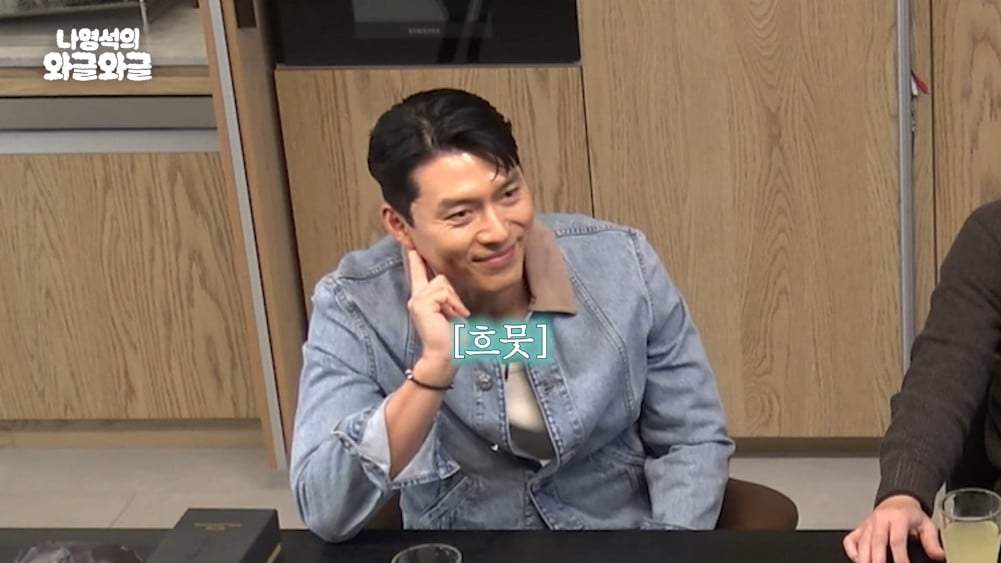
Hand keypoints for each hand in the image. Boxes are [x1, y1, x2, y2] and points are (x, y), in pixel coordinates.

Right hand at [406, 250, 469, 365]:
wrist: (446, 356)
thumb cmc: (453, 338)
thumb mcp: (451, 311)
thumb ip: (447, 296)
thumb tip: (449, 284)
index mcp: (422, 299)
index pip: (418, 274)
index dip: (416, 259)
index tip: (412, 244)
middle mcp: (416, 298)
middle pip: (440, 277)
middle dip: (453, 295)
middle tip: (456, 314)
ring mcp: (416, 300)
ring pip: (442, 283)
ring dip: (453, 300)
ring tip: (453, 316)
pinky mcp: (420, 304)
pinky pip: (443, 292)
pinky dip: (453, 304)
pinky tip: (453, 316)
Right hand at [843, 494, 944, 562]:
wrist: (897, 499)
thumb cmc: (910, 514)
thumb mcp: (926, 524)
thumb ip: (932, 542)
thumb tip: (940, 556)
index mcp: (898, 518)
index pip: (896, 540)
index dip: (900, 557)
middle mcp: (880, 520)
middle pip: (876, 542)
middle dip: (878, 560)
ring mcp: (868, 524)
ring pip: (862, 543)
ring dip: (864, 558)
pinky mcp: (860, 527)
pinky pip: (851, 540)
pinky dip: (852, 551)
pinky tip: (858, 559)